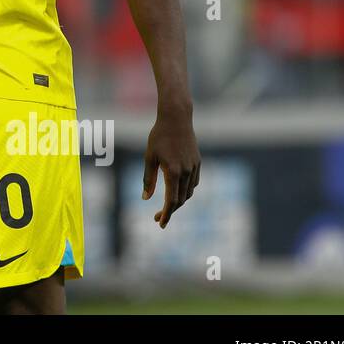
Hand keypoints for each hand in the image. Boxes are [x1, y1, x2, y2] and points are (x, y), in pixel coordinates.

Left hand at [142, 107, 199, 228]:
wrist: (177, 119)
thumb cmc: (158, 137)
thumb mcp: (149, 158)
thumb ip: (148, 179)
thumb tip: (146, 198)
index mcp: (172, 172)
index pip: (171, 200)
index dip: (166, 214)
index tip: (159, 223)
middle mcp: (186, 172)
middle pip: (180, 200)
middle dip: (169, 211)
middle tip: (157, 218)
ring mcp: (194, 168)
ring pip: (188, 193)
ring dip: (178, 202)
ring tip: (167, 207)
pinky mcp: (198, 163)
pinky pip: (193, 183)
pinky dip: (186, 191)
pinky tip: (178, 192)